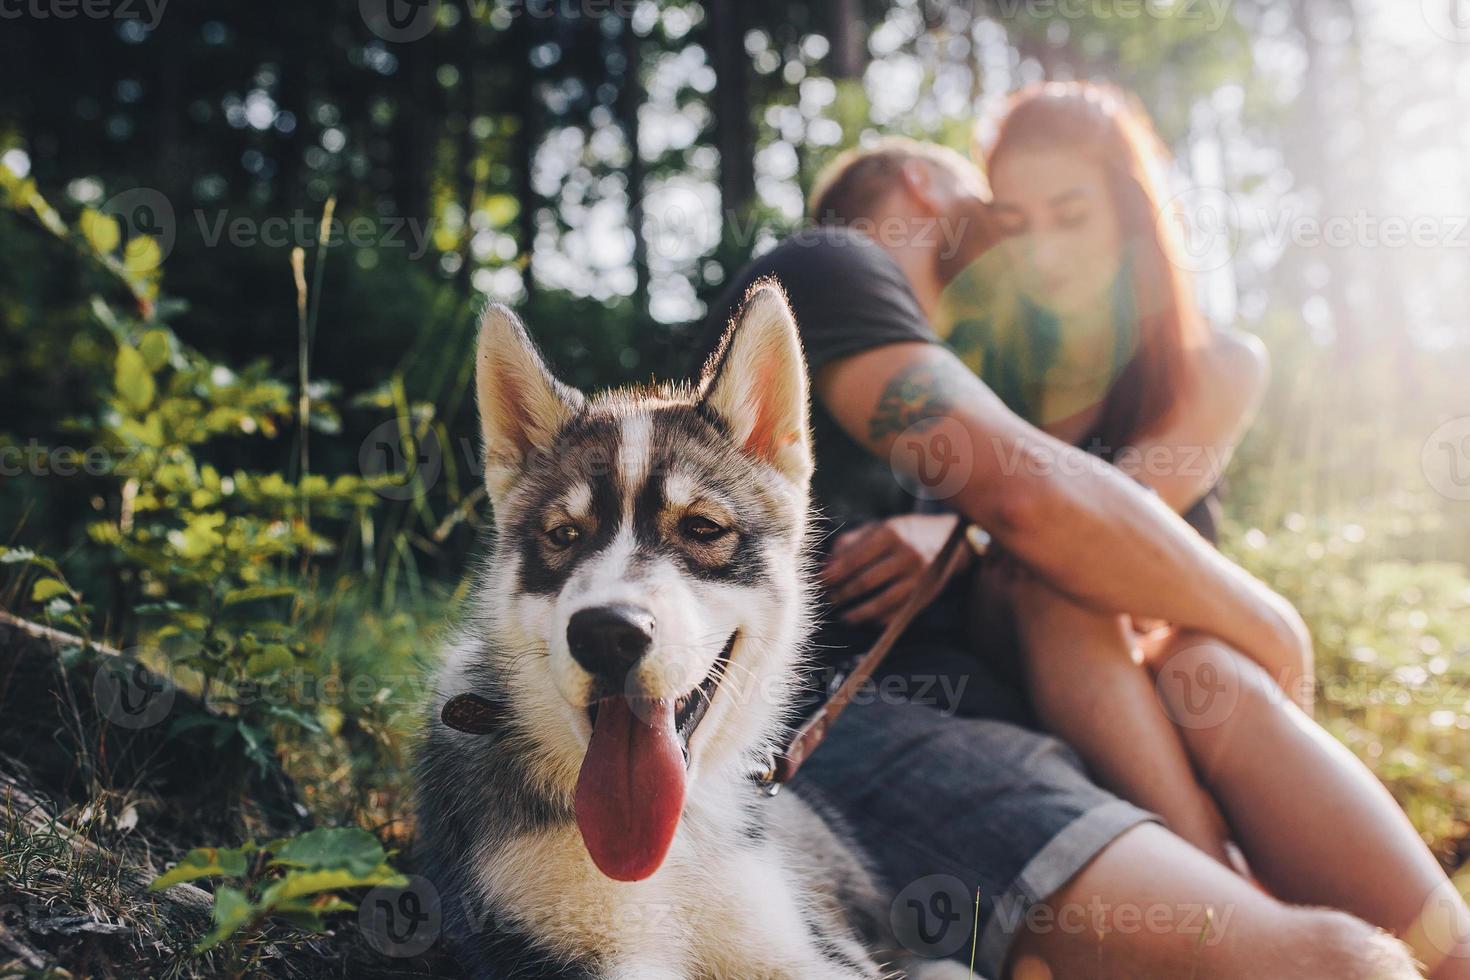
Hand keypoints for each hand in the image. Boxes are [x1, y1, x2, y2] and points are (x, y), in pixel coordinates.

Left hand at [818, 515, 969, 625]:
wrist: (950, 539)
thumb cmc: (904, 533)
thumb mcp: (877, 528)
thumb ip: (848, 544)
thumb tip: (824, 568)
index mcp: (890, 534)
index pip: (854, 559)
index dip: (833, 575)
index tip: (819, 583)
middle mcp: (906, 555)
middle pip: (865, 582)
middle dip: (842, 594)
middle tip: (828, 600)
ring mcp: (919, 577)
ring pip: (882, 602)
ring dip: (858, 613)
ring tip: (844, 616)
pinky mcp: (926, 594)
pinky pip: (898, 613)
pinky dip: (879, 620)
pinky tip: (866, 619)